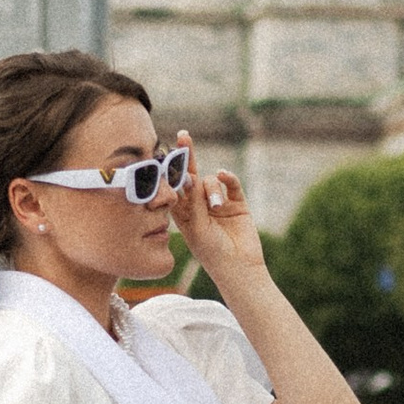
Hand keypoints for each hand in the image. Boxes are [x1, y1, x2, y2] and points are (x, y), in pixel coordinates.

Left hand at [172, 145, 267, 293]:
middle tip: (183, 136)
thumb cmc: (212, 252)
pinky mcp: (237, 202)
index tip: (164, 154)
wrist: (239, 266)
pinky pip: (231, 183)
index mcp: (183, 213)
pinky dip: (227, 178)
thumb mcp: (196, 228)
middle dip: (188, 157)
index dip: (170, 171)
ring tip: (216, 206)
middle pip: (191, 176)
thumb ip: (192, 203)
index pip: (174, 187)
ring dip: (212, 189)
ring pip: (211, 181)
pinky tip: (224, 175)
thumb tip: (189, 177)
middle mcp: (199, 205)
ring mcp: (218, 203)